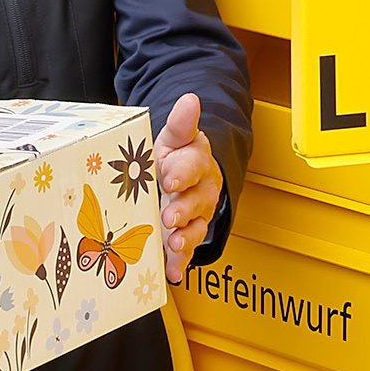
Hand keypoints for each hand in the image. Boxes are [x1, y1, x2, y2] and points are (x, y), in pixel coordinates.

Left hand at [150, 94, 222, 283]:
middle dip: (183, 209)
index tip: (169, 177)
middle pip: (196, 200)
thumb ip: (180, 124)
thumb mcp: (172, 138)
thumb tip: (190, 99)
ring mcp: (195, 215)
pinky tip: (172, 271)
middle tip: (169, 216)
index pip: (193, 163)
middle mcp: (200, 189)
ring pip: (195, 228)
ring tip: (173, 244)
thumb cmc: (172, 158)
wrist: (178, 179)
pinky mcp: (186, 236)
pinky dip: (180, 263)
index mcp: (195, 161)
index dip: (182, 172)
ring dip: (185, 238)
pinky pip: (186, 251)